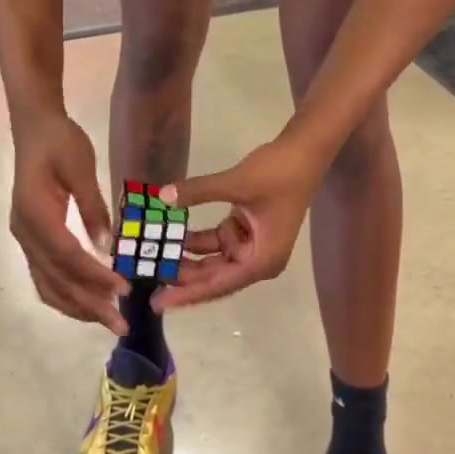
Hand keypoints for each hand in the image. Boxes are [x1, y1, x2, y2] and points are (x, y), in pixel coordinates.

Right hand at [11, 112, 128, 334]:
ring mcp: (24, 237)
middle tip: (121, 323)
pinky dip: (65, 293)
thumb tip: (107, 247)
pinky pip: (44, 275)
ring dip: (76, 305)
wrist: (34, 125)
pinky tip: (87, 300)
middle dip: (89, 304)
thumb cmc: (60, 140)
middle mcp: (25, 232)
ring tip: (107, 318)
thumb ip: (93, 207)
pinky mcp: (30, 237)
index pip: (67, 256)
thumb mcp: (81, 167)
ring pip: (46, 284)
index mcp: (35, 214)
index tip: (124, 289)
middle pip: (55, 279)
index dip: (94, 277)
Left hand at [153, 136, 317, 311]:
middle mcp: (258, 260)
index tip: (159, 303)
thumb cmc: (278, 173)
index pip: (218, 284)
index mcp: (262, 261)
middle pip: (215, 277)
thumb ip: (198, 191)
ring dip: (187, 261)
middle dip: (184, 281)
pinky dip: (196, 242)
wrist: (305, 150)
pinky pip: (216, 242)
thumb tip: (162, 196)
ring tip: (155, 262)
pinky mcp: (246, 229)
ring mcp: (252, 245)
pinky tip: (172, 238)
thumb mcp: (236, 183)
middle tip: (149, 289)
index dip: (187, 293)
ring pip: (213, 261)